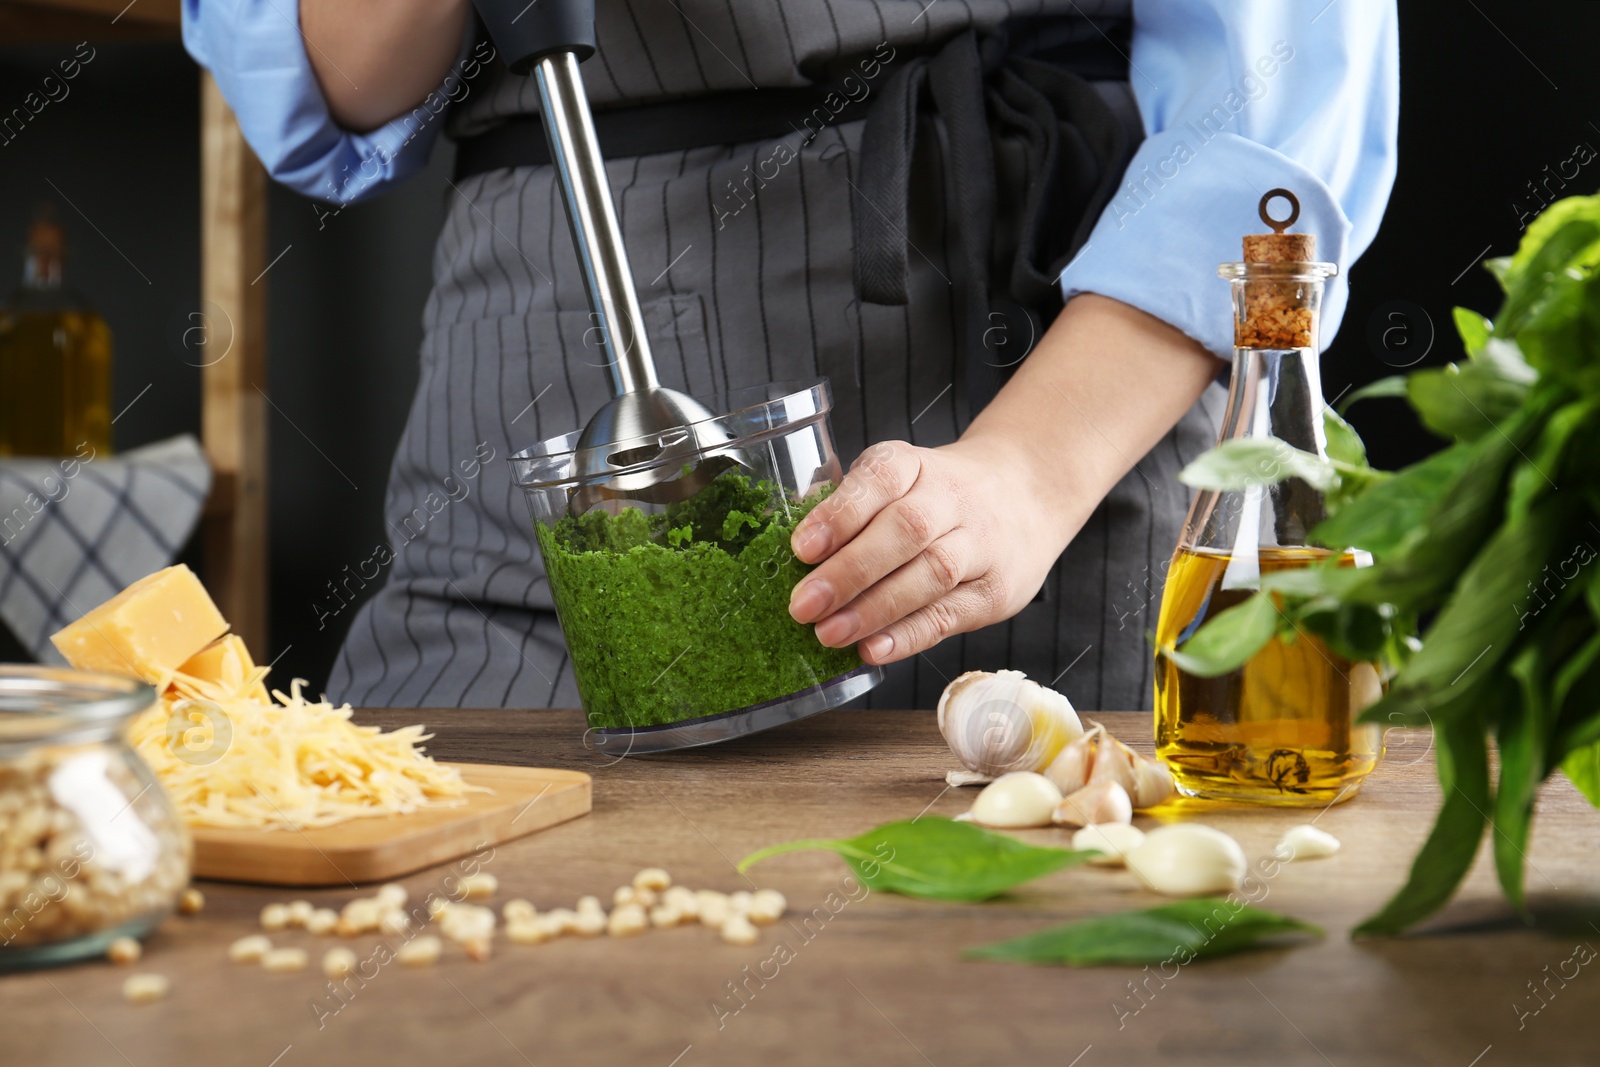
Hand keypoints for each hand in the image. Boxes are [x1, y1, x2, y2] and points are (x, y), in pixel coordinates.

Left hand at [785, 294, 1219, 666]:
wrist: (1027, 494)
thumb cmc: (938, 493)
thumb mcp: (896, 477)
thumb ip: (847, 505)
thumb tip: (791, 544)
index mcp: (915, 465)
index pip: (879, 480)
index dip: (840, 514)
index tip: (801, 548)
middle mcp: (952, 498)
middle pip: (905, 531)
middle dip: (850, 572)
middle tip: (804, 605)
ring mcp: (980, 545)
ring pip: (930, 574)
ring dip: (875, 610)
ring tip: (830, 633)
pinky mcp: (996, 591)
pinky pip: (950, 614)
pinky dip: (908, 636)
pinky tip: (873, 650)